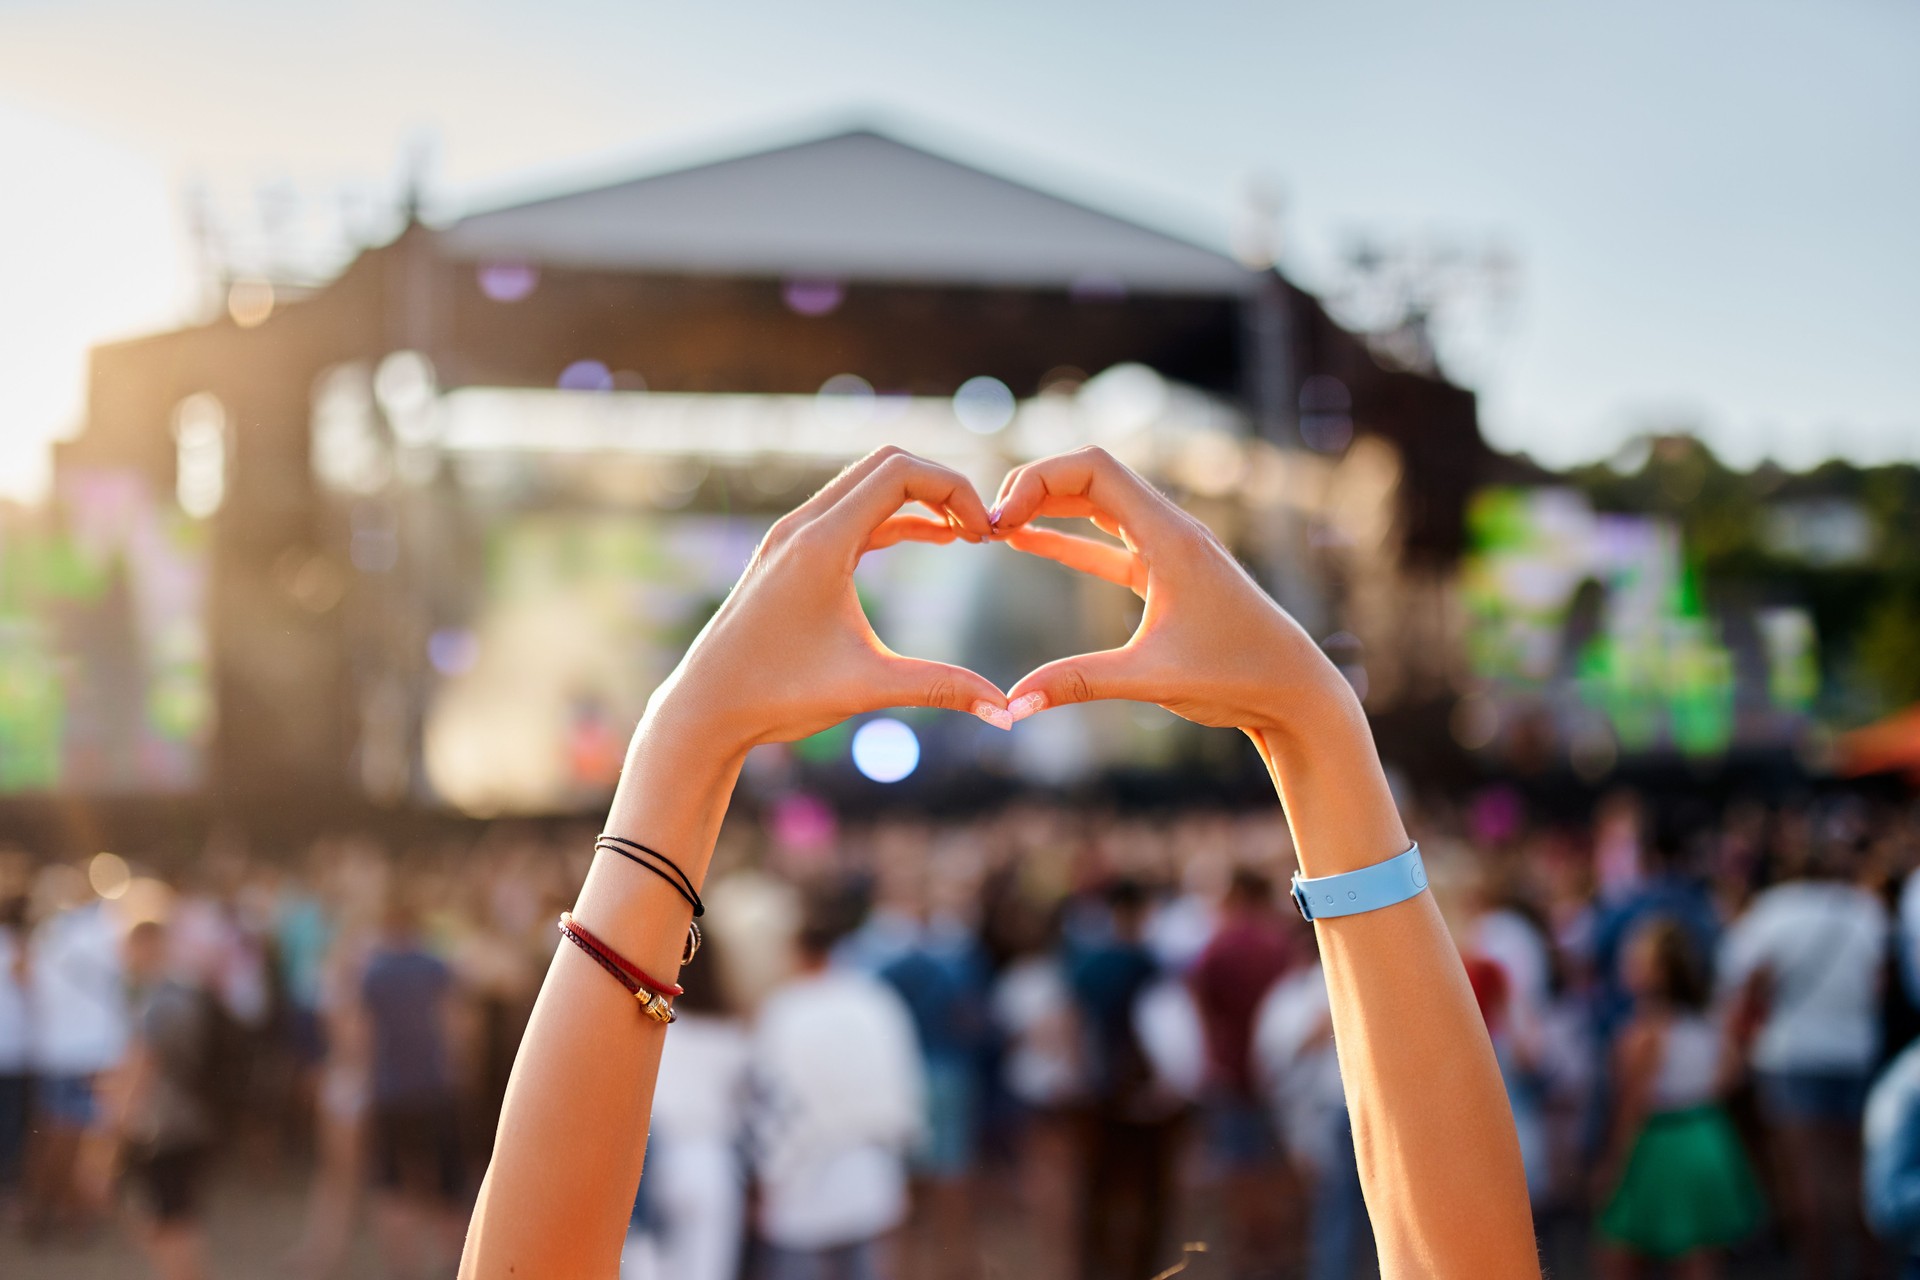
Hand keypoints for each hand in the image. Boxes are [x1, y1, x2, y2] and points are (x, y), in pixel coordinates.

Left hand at [646, 447, 1011, 756]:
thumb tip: (1009, 712)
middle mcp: (802, 526)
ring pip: (867, 485)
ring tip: (966, 535)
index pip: (900, 472)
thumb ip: (941, 689)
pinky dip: (894, 518)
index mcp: (821, 543)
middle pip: (887, 464)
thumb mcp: (868, 688)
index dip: (955, 490)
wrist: (706, 709)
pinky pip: (852, 513)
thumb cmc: (777, 697)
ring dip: (918, 500)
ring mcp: (791, 536)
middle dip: (942, 487)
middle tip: (982, 530)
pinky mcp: (789, 554)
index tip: (986, 535)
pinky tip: (933, 539)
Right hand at [991, 446, 1354, 737]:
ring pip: (1098, 506)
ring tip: (994, 528)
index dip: (1038, 479)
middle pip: (1091, 477)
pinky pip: (1107, 542)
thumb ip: (1079, 683)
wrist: (1295, 692)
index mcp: (1170, 536)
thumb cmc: (1237, 677)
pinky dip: (1067, 539)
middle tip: (984, 525)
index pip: (1094, 469)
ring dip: (1049, 508)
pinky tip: (1026, 542)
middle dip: (1033, 489)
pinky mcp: (1167, 575)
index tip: (997, 520)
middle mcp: (1171, 530)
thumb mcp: (1151, 679)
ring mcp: (1169, 550)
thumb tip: (1013, 704)